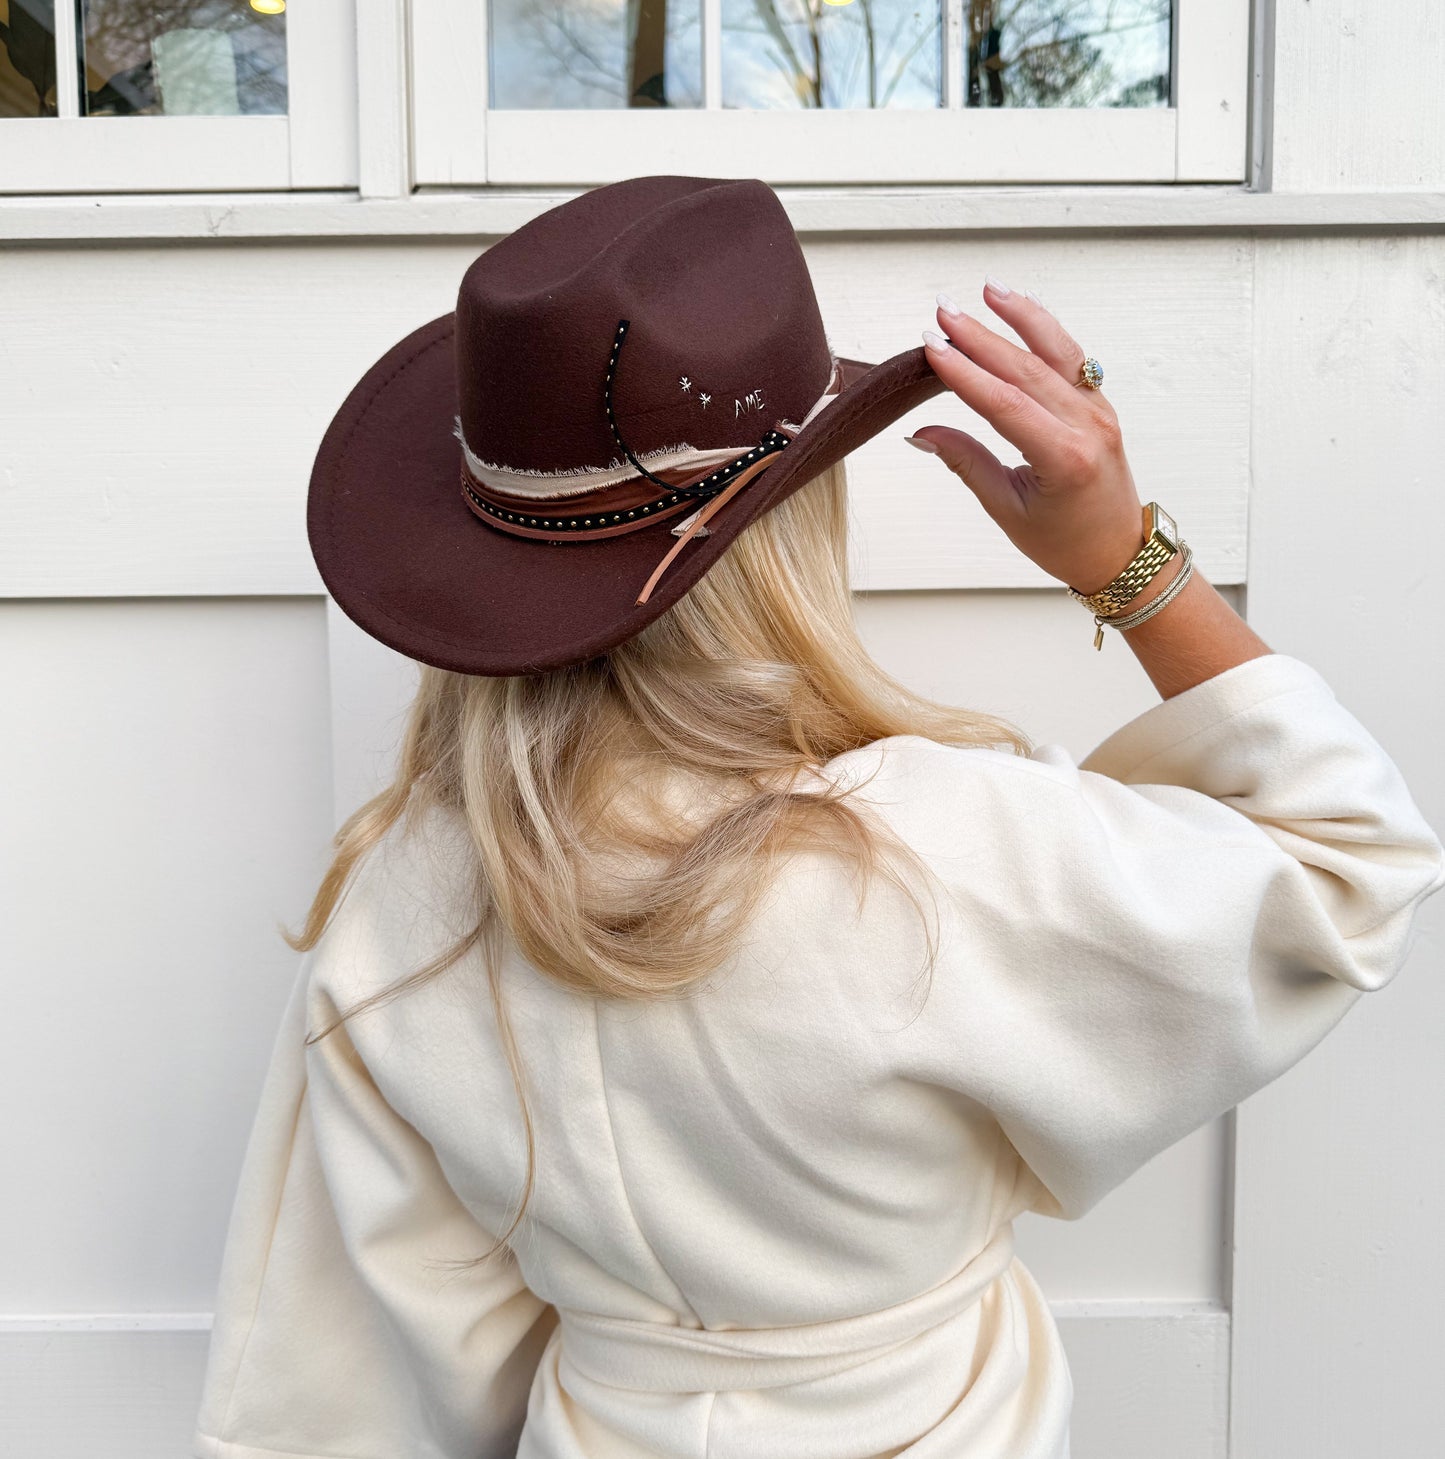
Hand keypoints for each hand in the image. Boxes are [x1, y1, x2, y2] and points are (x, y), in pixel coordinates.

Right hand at [908, 282, 1145, 595]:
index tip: (933, 348)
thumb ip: (967, 462)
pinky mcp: (1099, 404)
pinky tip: (1022, 309)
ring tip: (988, 291)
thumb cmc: (1067, 542)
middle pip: (1027, 370)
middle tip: (943, 314)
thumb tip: (924, 434)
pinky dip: (1046, 331)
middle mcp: (1087, 427)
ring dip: (1020, 317)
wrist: (1117, 552)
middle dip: (981, 338)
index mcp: (1065, 460)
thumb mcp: (1007, 510)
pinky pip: (1072, 358)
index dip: (965, 373)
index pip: (1005, 404)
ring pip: (1057, 352)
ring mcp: (1098, 411)